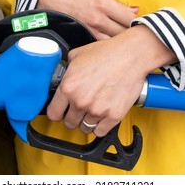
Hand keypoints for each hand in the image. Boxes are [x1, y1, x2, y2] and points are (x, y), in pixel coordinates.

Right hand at [37, 0, 137, 39]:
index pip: (130, 18)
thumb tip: (134, 10)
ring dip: (122, 44)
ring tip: (128, 45)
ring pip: (114, 42)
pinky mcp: (83, 37)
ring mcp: (90, 29)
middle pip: (124, 33)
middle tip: (139, 38)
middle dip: (133, 36)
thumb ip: (117, 4)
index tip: (143, 26)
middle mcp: (98, 18)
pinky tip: (113, 48)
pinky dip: (108, 46)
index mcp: (104, 2)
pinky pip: (101, 45)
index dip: (139, 24)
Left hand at [47, 25, 176, 136]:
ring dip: (86, 122)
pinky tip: (101, 117)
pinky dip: (100, 127)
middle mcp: (81, 101)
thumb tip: (63, 76)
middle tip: (78, 110)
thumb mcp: (77, 55)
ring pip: (85, 128)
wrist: (131, 56)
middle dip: (72, 117)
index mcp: (69, 87)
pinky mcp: (113, 116)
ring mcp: (97, 110)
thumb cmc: (107, 53)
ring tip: (92, 111)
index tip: (60, 112)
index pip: (53, 113)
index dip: (56, 112)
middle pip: (69, 123)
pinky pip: (100, 132)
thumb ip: (66, 70)